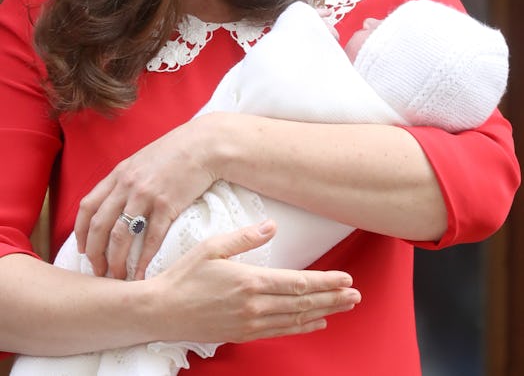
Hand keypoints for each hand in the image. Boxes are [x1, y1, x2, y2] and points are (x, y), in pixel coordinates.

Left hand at [74, 114, 217, 279]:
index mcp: (118, 174)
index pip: (88, 207)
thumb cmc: (175, 152)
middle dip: (95, 254)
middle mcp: (127, 185)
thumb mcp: (142, 160)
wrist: (203, 145)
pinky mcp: (167, 205)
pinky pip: (151, 238)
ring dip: (116, 261)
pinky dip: (143, 260)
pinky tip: (141, 273)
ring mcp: (146, 195)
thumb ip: (126, 179)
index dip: (80, 232)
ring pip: (121, 236)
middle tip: (98, 271)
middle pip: (99, 226)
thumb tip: (116, 202)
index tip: (83, 250)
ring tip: (117, 277)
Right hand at [146, 220, 361, 343]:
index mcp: (249, 280)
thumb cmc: (184, 275)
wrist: (160, 311)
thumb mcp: (213, 246)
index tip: (346, 279)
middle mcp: (254, 305)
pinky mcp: (243, 333)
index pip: (298, 283)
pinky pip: (280, 331)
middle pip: (303, 303)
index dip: (325, 282)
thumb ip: (245, 237)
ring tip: (344, 307)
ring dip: (324, 313)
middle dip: (333, 299)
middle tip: (356, 295)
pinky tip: (315, 322)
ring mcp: (249, 323)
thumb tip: (272, 226)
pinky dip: (302, 326)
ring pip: (296, 319)